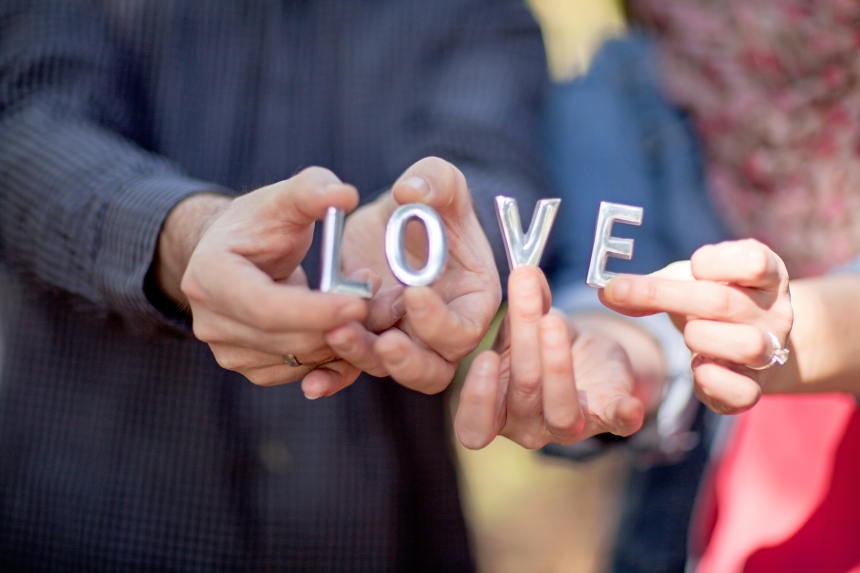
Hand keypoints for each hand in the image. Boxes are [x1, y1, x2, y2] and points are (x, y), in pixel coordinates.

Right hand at [163, 168, 371, 394]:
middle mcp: (210, 321)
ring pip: (300, 359)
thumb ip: (312, 189)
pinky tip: (348, 326)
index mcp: (210, 275)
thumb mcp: (284, 198)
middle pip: (286, 339)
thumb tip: (345, 195)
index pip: (265, 307)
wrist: (237, 256)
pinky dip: (333, 355)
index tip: (360, 302)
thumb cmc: (260, 224)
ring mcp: (228, 350)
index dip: (315, 311)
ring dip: (341, 339)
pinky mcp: (250, 367)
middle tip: (378, 298)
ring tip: (365, 303)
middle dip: (339, 324)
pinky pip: (302, 372)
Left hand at [322, 157, 502, 394]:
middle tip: (383, 340)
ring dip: (364, 357)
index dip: (442, 320)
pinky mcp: (369, 339)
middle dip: (408, 361)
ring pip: (388, 368)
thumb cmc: (429, 199)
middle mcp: (441, 329)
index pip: (465, 328)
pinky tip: (312, 383)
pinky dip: (334, 377)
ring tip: (336, 332)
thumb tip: (413, 191)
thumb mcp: (437, 180)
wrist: (395, 217)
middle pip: (433, 368)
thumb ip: (435, 180)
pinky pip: (352, 369)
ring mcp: (404, 339)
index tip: (413, 292)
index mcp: (472, 298)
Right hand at [454, 266, 643, 449]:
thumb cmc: (539, 346)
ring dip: (558, 367)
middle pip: (523, 394)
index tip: (486, 357)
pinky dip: (623, 416)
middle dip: (527, 347)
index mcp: (495, 411)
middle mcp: (527, 426)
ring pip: (561, 412)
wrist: (583, 357)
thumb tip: (525, 273)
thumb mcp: (524, 326)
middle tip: (533, 311)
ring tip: (555, 323)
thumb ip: (523, 304)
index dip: (478, 397)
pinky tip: (630, 405)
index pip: (475, 425)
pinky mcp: (606, 417)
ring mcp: (567, 427)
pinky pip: (616, 423)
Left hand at [599, 239, 792, 414]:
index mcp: (768, 276)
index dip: (715, 262)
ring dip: (699, 337)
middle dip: (665, 297)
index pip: (755, 262)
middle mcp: (777, 312)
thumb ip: (648, 285)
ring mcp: (772, 351)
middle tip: (627, 294)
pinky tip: (697, 368)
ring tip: (689, 334)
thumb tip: (608, 292)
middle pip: (724, 303)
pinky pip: (743, 392)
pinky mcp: (757, 387)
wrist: (745, 338)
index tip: (694, 267)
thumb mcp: (683, 280)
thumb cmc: (709, 299)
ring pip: (745, 346)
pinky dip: (711, 380)